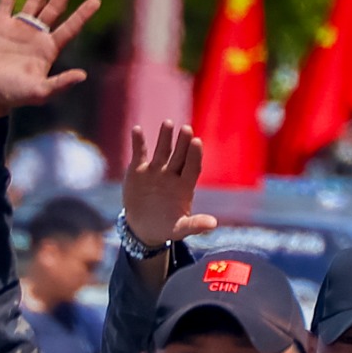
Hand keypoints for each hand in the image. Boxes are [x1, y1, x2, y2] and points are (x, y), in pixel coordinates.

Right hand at [0, 0, 100, 118]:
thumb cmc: (13, 94)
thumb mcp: (39, 91)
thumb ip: (60, 84)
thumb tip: (83, 75)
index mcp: (48, 49)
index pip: (70, 27)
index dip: (82, 14)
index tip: (96, 0)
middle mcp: (36, 35)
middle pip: (55, 8)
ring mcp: (18, 27)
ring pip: (34, 0)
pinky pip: (6, 2)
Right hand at [122, 123, 220, 248]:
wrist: (143, 227)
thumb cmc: (166, 228)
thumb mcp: (181, 229)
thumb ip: (195, 225)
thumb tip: (214, 224)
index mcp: (185, 186)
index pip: (192, 167)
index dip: (195, 155)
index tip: (197, 142)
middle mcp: (172, 175)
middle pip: (179, 155)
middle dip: (183, 143)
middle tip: (187, 129)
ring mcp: (156, 171)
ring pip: (162, 151)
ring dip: (164, 137)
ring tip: (168, 123)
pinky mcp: (139, 170)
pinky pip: (139, 153)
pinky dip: (138, 142)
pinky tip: (137, 129)